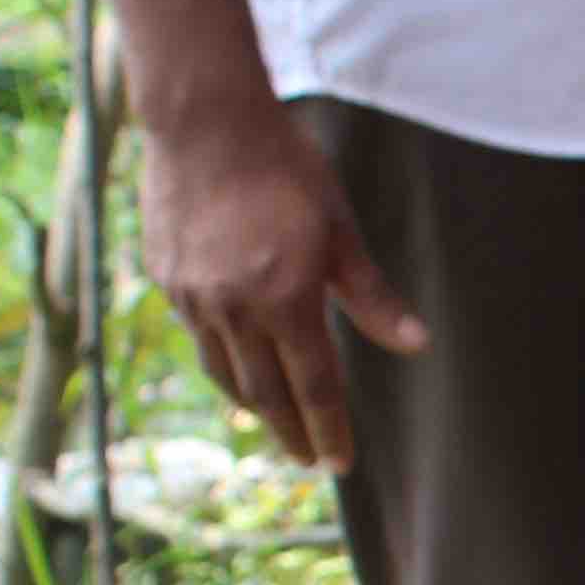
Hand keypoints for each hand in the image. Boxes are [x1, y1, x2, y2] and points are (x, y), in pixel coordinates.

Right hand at [137, 98, 422, 471]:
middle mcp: (234, 309)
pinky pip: (198, 337)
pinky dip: (222, 362)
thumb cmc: (285, 168)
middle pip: (266, 393)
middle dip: (291, 433)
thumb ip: (373, 296)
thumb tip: (417, 345)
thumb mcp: (340, 229)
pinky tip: (237, 365)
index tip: (340, 463)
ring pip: (224, 372)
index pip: (313, 387)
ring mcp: (194, 296)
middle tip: (309, 460)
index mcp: (285, 301)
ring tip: (275, 422)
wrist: (204, 121)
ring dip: (254, 404)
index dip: (329, 430)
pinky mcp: (167, 277)